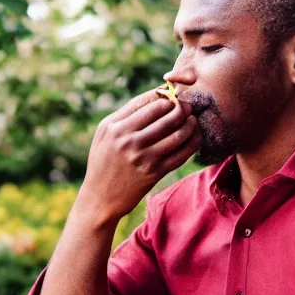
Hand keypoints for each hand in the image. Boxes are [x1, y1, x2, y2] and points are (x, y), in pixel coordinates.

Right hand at [78, 90, 200, 222]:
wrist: (99, 198)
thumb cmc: (103, 161)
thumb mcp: (104, 134)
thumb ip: (125, 115)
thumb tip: (155, 96)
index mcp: (115, 127)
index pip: (149, 102)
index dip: (166, 96)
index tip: (173, 96)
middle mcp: (128, 140)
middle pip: (166, 114)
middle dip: (182, 107)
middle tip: (188, 107)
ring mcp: (143, 157)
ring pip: (177, 132)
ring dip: (190, 124)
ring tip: (193, 120)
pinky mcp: (154, 172)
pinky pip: (181, 153)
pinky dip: (192, 142)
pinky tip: (195, 137)